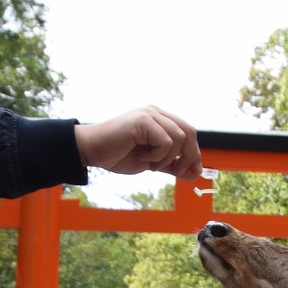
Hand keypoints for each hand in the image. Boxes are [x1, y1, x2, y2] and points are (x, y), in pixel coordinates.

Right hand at [74, 107, 201, 178]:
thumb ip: (172, 166)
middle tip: (176, 171)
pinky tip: (143, 157)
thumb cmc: (118, 155)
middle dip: (188, 156)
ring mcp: (150, 114)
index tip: (194, 171)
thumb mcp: (152, 163)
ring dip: (168, 158)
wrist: (93, 151)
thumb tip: (195, 174)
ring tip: (151, 163)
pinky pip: (166, 141)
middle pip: (189, 132)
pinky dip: (158, 155)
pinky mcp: (143, 120)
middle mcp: (157, 113)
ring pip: (179, 137)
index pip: (188, 133)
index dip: (194, 153)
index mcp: (161, 120)